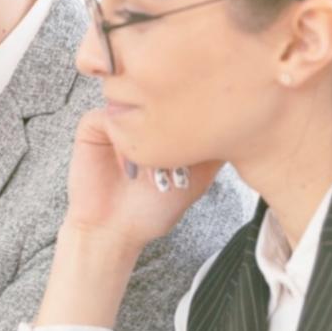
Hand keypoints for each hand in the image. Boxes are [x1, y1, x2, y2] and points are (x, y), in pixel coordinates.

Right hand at [66, 109, 222, 253]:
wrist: (115, 230)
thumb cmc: (154, 207)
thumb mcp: (200, 177)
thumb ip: (216, 149)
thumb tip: (238, 122)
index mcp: (168, 122)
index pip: (187, 103)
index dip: (197, 127)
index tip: (198, 163)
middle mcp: (143, 114)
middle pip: (163, 101)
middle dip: (174, 135)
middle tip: (177, 173)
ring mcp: (119, 117)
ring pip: (136, 107)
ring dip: (147, 139)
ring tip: (153, 176)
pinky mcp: (93, 126)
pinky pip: (109, 117)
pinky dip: (121, 144)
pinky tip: (128, 172)